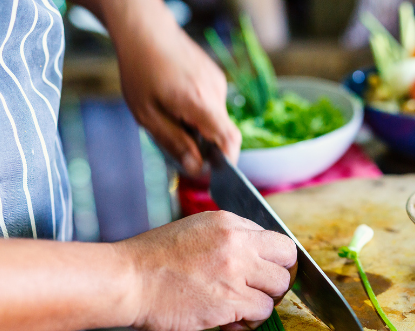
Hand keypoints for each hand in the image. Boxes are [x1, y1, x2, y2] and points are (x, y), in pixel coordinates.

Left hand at [108, 1, 240, 174]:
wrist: (145, 30)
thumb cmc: (140, 70)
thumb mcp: (147, 115)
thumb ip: (174, 143)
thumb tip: (195, 169)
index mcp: (199, 103)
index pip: (229, 139)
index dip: (229, 161)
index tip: (217, 172)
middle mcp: (215, 92)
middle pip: (221, 132)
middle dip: (204, 144)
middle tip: (178, 142)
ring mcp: (217, 82)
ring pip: (215, 118)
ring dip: (199, 125)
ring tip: (172, 114)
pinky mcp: (215, 76)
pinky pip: (212, 103)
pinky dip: (199, 110)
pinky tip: (177, 100)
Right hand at [116, 211, 296, 330]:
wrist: (125, 280)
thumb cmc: (150, 261)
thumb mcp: (194, 231)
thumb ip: (227, 239)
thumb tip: (253, 255)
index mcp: (229, 222)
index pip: (276, 240)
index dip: (272, 261)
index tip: (260, 274)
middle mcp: (238, 243)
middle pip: (288, 261)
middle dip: (276, 279)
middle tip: (257, 291)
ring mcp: (236, 271)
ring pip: (279, 288)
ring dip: (263, 301)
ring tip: (240, 308)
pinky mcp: (230, 300)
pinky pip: (263, 312)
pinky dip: (250, 321)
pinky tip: (229, 320)